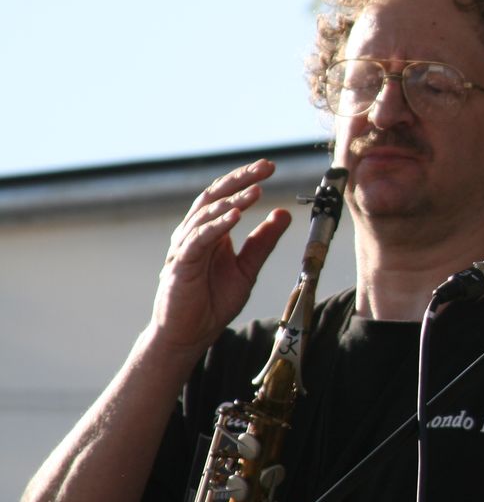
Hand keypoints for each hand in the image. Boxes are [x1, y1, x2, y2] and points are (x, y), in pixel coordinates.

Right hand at [148, 159, 292, 358]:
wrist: (189, 335)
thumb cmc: (213, 302)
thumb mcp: (247, 268)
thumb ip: (263, 242)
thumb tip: (284, 213)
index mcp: (211, 232)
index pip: (227, 196)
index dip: (246, 179)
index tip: (270, 166)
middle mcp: (195, 233)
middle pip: (215, 196)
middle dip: (240, 180)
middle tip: (265, 167)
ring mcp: (185, 247)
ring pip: (206, 214)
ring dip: (233, 201)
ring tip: (256, 191)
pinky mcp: (181, 264)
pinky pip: (198, 239)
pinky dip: (217, 226)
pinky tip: (236, 216)